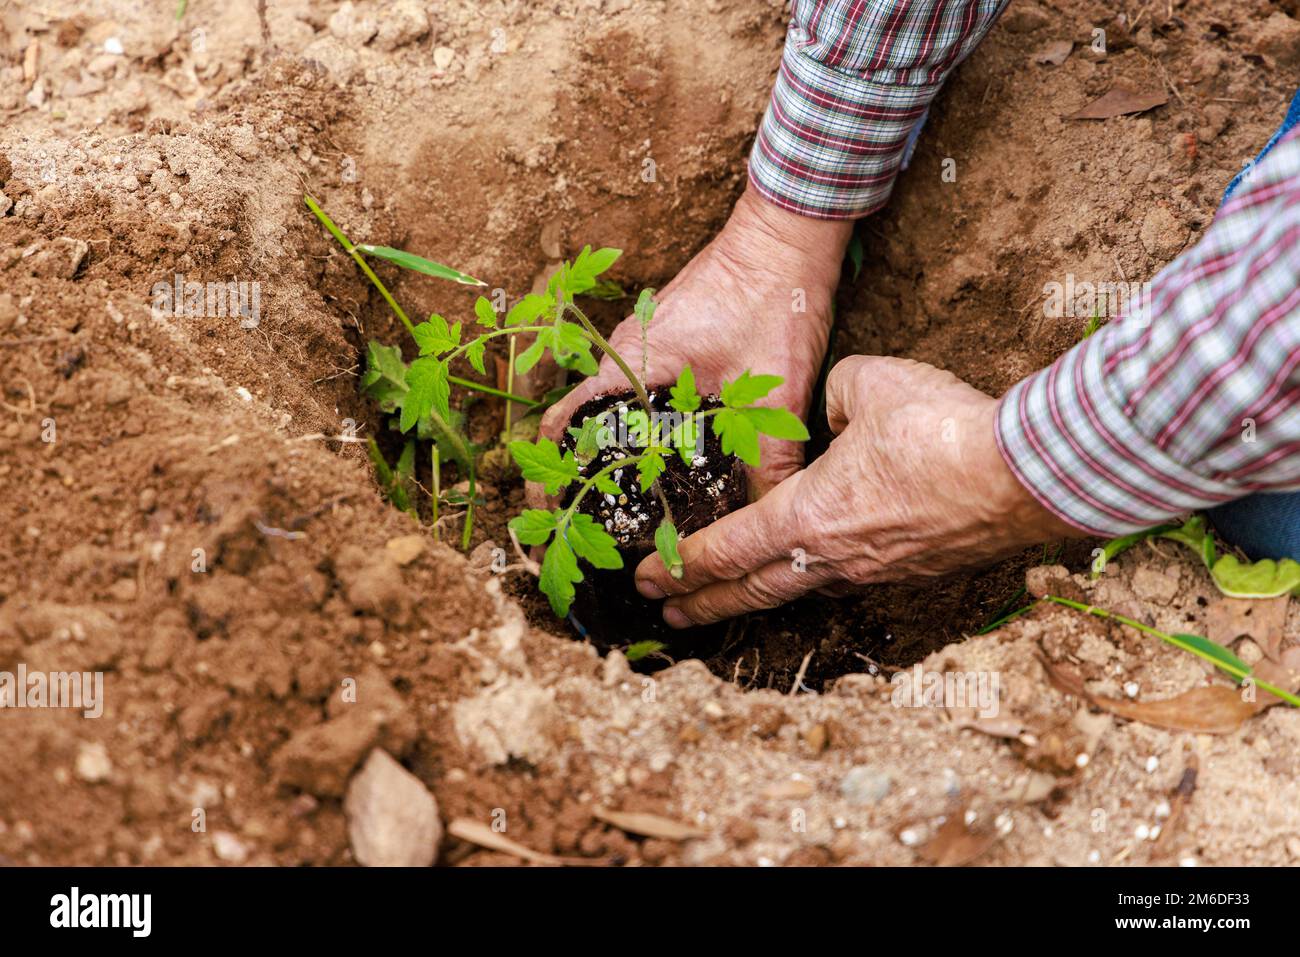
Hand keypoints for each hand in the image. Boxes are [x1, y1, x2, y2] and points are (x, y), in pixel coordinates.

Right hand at [534, 186, 851, 501]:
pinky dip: (632, 426)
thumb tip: (770, 519)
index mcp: (633, 363)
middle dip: (574, 474)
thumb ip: (771, 460)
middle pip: (580, 422)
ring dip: (604, 450)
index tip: (553, 514)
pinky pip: (633, 391)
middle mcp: (625, 352)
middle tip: (586, 526)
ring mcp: (642, 344)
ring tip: (617, 503)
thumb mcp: (774, 391)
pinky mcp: (665, 340)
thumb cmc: (773, 299)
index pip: (564, 423)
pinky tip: (659, 458)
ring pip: (607, 407)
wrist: (786, 235)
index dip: (551, 473)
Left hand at [633, 356, 1084, 626]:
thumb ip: (831, 397)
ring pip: (799, 588)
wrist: (1023, 475)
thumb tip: (831, 412)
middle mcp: (833, 557)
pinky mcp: (910, 571)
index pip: (727, 549)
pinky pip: (844, 580)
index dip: (683, 567)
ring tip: (731, 600)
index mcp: (808, 516)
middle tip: (668, 614)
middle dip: (704, 604)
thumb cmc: (940, 429)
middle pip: (752, 591)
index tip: (650, 579)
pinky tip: (812, 570)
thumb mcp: (867, 384)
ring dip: (756, 597)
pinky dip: (810, 580)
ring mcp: (874, 572)